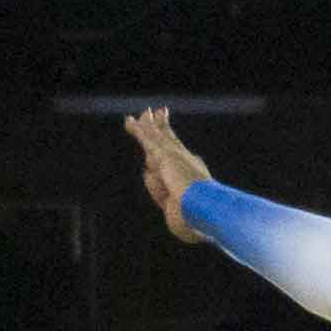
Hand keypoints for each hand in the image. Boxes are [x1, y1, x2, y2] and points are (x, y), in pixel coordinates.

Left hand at [127, 108, 214, 242]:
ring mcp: (173, 156)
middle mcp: (184, 160)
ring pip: (157, 135)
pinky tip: (128, 121)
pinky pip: (146, 139)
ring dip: (148, 124)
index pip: (180, 156)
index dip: (175, 147)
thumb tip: (153, 182)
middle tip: (160, 113)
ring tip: (140, 114)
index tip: (171, 139)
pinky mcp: (162, 155)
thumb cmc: (196, 217)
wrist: (202, 208)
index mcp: (193, 174)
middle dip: (164, 126)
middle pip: (170, 139)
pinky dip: (137, 130)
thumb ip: (168, 201)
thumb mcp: (181, 214)